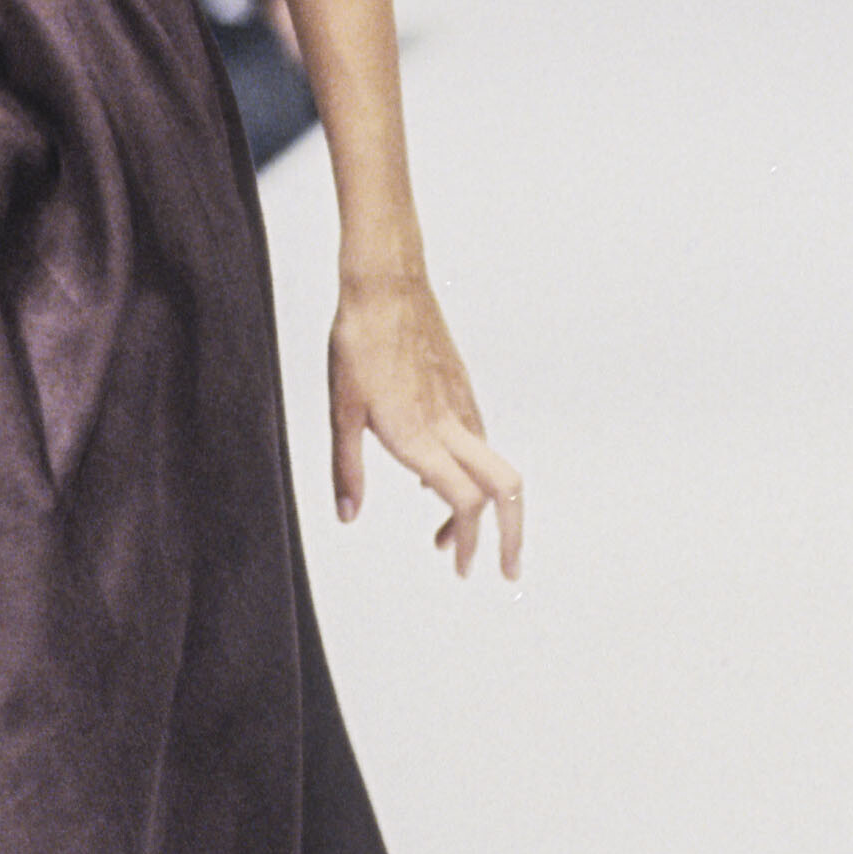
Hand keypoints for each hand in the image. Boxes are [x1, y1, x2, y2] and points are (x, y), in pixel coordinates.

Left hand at [330, 268, 522, 578]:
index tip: (462, 566)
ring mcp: (462, 405)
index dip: (470, 540)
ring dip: (486, 508)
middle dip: (512, 534)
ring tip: (451, 534)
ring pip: (494, 466)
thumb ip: (346, 467)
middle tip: (506, 569)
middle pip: (506, 490)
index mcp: (420, 436)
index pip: (465, 502)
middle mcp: (451, 424)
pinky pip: (478, 440)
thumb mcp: (341, 410)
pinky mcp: (461, 388)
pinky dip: (471, 473)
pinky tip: (436, 479)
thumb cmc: (359, 342)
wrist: (386, 284)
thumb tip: (348, 515)